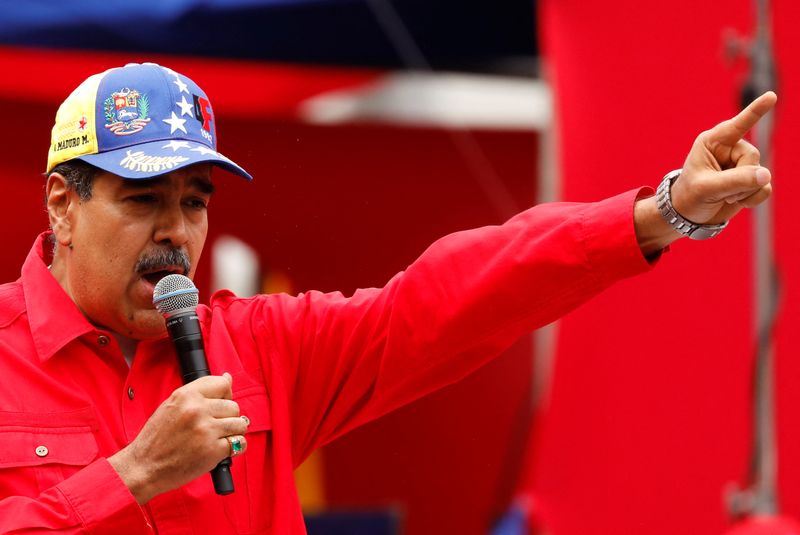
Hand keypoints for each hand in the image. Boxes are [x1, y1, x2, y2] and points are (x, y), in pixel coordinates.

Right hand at [108, 373, 248, 503]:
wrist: (143, 467)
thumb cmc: (156, 438)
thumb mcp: (172, 405)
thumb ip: (200, 391)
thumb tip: (228, 377)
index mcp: (186, 395)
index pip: (223, 384)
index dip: (225, 395)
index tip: (220, 404)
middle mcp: (197, 410)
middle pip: (233, 406)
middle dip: (227, 417)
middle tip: (213, 427)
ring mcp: (206, 430)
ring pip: (240, 424)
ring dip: (233, 432)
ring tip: (218, 438)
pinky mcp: (213, 451)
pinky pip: (240, 444)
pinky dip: (235, 447)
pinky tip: (221, 449)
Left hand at [634, 92, 776, 255]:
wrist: (690, 215)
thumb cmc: (690, 196)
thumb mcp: (706, 188)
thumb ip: (735, 180)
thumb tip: (766, 175)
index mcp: (713, 142)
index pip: (737, 125)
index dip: (755, 111)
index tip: (771, 96)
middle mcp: (730, 149)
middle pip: (753, 157)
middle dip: (739, 178)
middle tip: (720, 190)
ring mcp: (742, 164)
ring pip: (761, 175)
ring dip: (745, 191)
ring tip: (724, 196)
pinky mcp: (751, 180)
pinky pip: (765, 187)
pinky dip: (753, 199)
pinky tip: (737, 201)